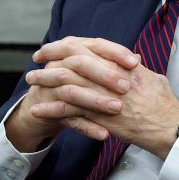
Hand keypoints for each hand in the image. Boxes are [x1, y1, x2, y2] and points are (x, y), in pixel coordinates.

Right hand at [4, 37, 137, 150]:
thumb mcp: (89, 72)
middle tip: (126, 87)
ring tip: (116, 109)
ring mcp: (51, 88)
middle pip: (81, 64)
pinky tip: (103, 134)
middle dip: (105, 74)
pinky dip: (86, 127)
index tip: (135, 63)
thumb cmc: (71, 85)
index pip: (95, 45)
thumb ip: (111, 64)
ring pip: (73, 91)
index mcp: (73, 52)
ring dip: (95, 100)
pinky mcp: (46, 110)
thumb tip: (138, 58)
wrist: (39, 108)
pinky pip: (67, 118)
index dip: (115, 52)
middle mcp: (59, 65)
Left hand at [23, 37, 178, 158]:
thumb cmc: (165, 104)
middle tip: (35, 59)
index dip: (67, 44)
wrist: (171, 127)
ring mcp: (104, 96)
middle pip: (72, 60)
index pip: (88, 46)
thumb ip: (136, 68)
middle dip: (50, 58)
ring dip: (45, 82)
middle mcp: (111, 76)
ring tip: (30, 81)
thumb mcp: (152, 78)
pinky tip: (38, 109)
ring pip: (67, 83)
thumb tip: (130, 61)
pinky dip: (52, 109)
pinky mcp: (100, 117)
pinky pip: (70, 111)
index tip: (54, 45)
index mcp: (122, 63)